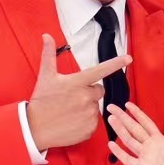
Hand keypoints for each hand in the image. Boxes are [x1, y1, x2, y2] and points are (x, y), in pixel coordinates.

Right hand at [26, 34, 131, 150]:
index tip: (128, 58)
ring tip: (70, 111)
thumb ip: (49, 54)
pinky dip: (85, 122)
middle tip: (72, 97)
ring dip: (86, 107)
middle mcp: (86, 97)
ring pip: (95, 107)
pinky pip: (93, 123)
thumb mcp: (46, 76)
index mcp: (77, 82)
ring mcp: (89, 114)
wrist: (35, 128)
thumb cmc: (41, 101)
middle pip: (99, 91)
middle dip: (89, 92)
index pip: (100, 70)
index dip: (116, 63)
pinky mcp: (89, 129)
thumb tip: (47, 36)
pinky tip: (72, 121)